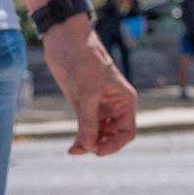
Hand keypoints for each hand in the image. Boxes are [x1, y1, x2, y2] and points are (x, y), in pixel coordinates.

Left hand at [41, 15, 138, 155]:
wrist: (66, 43)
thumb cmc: (84, 62)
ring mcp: (98, 105)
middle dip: (100, 144)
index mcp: (125, 101)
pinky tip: (72, 146)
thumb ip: (89, 122)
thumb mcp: (88, 94)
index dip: (115, 144)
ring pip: (98, 132)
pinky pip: (84, 126)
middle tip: (84, 150)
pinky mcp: (81, 103)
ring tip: (73, 150)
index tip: (97, 151)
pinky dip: (80, 137)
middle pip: (113, 134)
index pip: (127, 131)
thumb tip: (89, 147)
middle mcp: (114, 106)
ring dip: (88, 143)